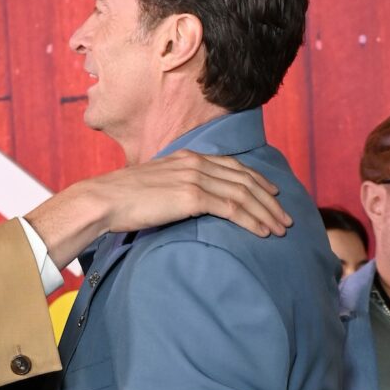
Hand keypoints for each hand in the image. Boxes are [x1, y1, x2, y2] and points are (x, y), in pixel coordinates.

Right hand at [94, 150, 288, 237]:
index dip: (256, 179)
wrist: (103, 199)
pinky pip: (231, 209)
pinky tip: (263, 232)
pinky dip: (252, 221)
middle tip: (285, 216)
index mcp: (187, 158)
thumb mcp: (153, 186)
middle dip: (269, 199)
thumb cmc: (121, 199)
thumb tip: (180, 202)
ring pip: (243, 194)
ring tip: (281, 229)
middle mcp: (196, 163)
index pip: (232, 166)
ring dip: (266, 213)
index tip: (272, 193)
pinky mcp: (192, 197)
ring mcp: (195, 178)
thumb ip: (173, 188)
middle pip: (245, 179)